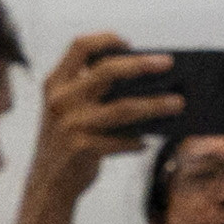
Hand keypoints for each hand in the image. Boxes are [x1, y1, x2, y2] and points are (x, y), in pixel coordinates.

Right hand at [24, 31, 185, 206]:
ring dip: (155, 105)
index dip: (105, 39)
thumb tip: (143, 81)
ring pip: (124, 108)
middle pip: (107, 71)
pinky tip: (146, 142)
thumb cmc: (65, 142)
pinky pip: (122, 140)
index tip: (128, 43)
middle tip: (168, 63)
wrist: (46, 184)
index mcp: (55, 84)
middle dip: (141, 64)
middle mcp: (61, 100)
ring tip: (177, 103)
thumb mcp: (66, 111)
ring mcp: (71, 125)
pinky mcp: (82, 149)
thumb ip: (90, 92)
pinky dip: (137, 141)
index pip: (79, 47)